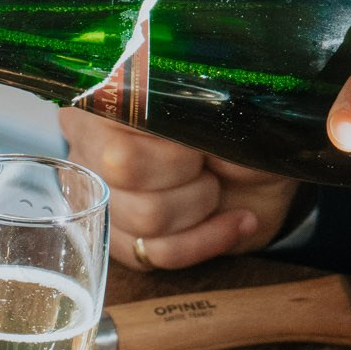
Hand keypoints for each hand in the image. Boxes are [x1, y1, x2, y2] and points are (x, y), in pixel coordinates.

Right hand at [61, 107, 297, 269]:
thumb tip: (191, 125)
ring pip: (144, 216)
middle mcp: (89, 143)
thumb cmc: (241, 131)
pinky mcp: (119, 241)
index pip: (119, 114)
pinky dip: (206, 239)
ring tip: (217, 189)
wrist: (261, 172)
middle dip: (187, 171)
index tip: (202, 138)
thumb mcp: (233, 107)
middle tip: (209, 163)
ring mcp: (99, 196)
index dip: (171, 137)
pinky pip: (156, 253)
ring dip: (200, 206)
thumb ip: (203, 109)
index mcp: (108, 96)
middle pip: (122, 168)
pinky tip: (234, 221)